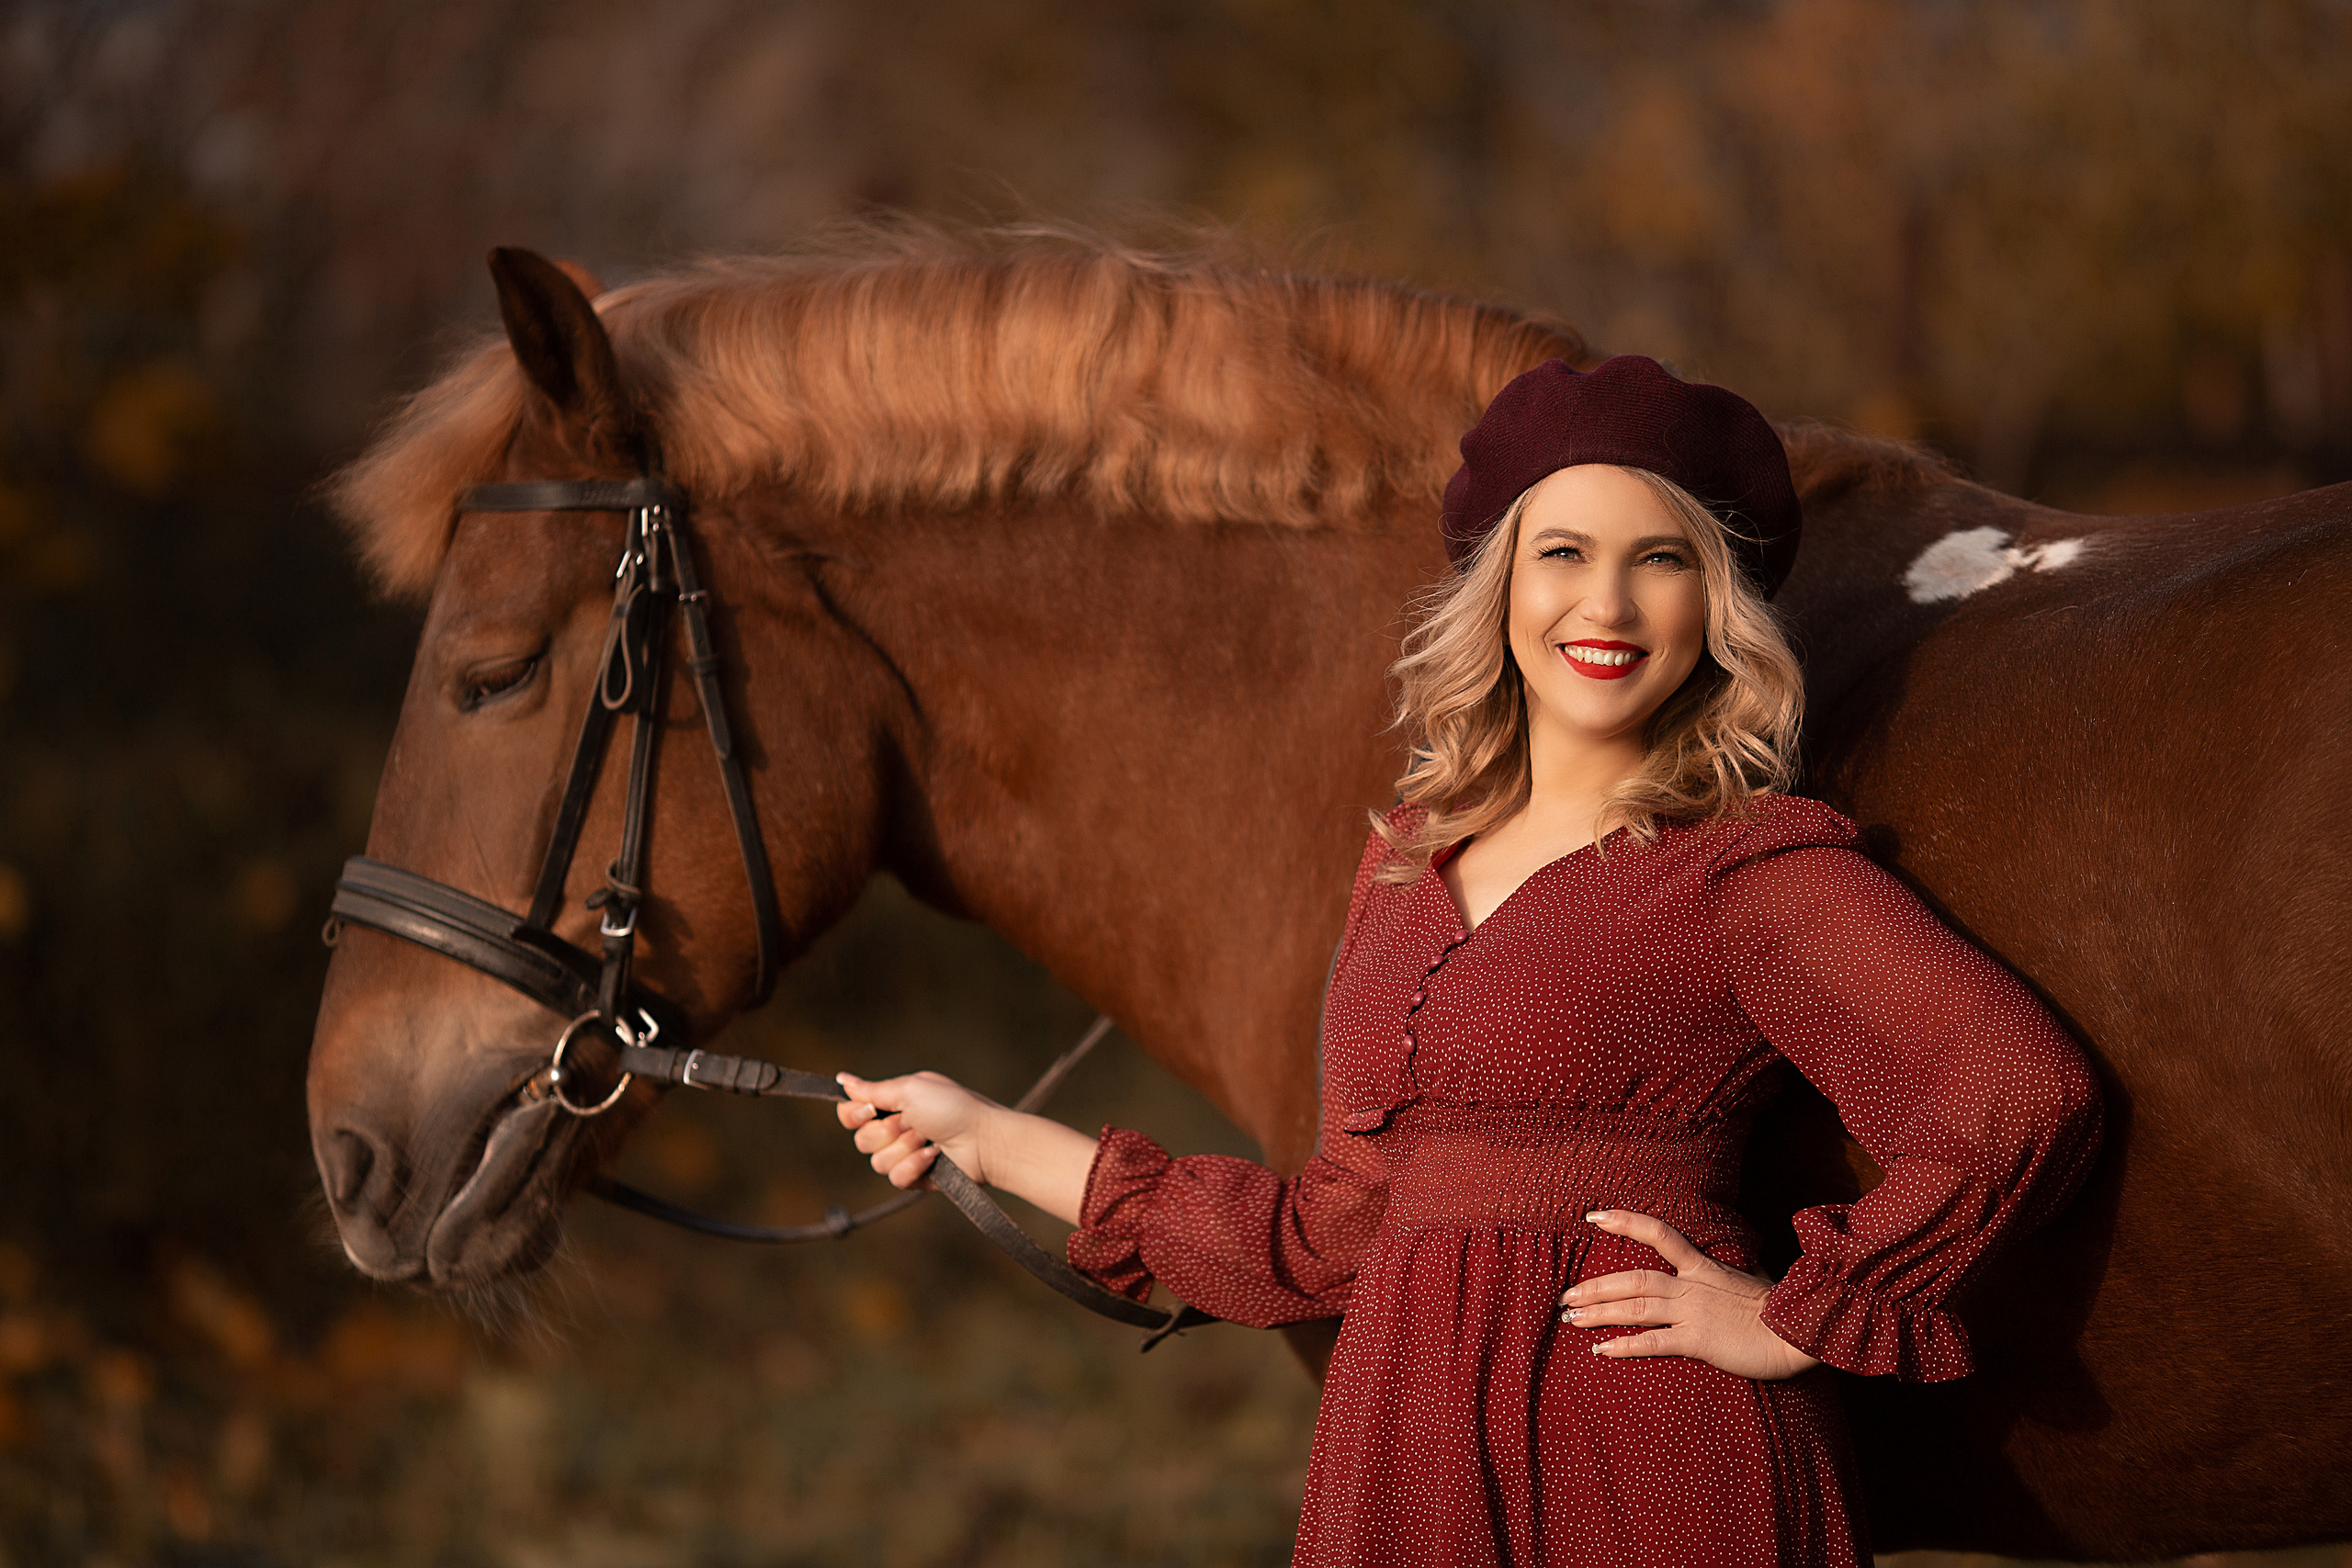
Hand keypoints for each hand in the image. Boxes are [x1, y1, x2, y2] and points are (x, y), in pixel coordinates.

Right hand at [836, 1071, 1000, 1188]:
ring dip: (904, 1148)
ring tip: (929, 1139)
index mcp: (893, 1104)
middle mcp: (896, 1129)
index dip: (854, 1115)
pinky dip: (914, 1165)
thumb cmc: (952, 1107)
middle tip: (913, 1123)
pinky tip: (933, 1156)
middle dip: (887, 1132)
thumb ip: (873, 1090)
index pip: (851, 1114)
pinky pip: (895, 1178)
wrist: (983, 1139)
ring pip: (877, 1162)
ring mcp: (904, 1155)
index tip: (869, 1110)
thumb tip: (842, 1079)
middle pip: (861, 1140)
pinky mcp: (915, 1177)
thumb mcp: (911, 1090)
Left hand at [1559, 1209, 1820, 1380]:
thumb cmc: (1777, 1309)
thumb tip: (1726, 1267)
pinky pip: (1652, 1342)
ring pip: (1634, 1307)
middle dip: (1595, 1286)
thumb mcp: (1749, 1279)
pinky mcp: (1697, 1341)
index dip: (1624, 1221)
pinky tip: (1600, 1350)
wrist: (1798, 1332)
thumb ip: (1726, 1274)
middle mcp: (1691, 1285)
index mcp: (1702, 1266)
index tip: (1594, 1216)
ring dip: (1598, 1312)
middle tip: (1565, 1294)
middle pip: (1632, 1279)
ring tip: (1570, 1317)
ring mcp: (1692, 1312)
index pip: (1658, 1233)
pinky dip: (1623, 1345)